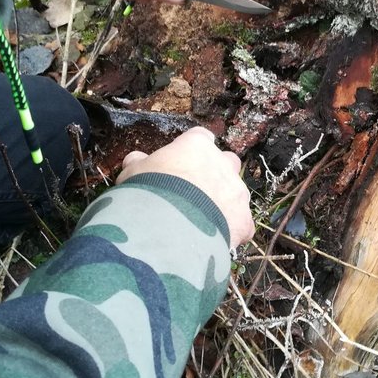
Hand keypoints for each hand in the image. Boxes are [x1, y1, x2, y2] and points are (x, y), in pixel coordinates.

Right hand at [116, 128, 253, 248]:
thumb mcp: (133, 173)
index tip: (180, 163)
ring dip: (224, 202)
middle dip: (215, 173)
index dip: (191, 151)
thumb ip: (138, 163)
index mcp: (197, 145)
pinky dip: (231, 230)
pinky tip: (212, 240)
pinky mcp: (244, 220)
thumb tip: (134, 159)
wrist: (167, 227)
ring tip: (201, 220)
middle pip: (227, 162)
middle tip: (194, 191)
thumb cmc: (148, 191)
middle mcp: (223, 164)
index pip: (200, 138)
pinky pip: (241, 223)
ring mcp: (238, 192)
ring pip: (237, 193)